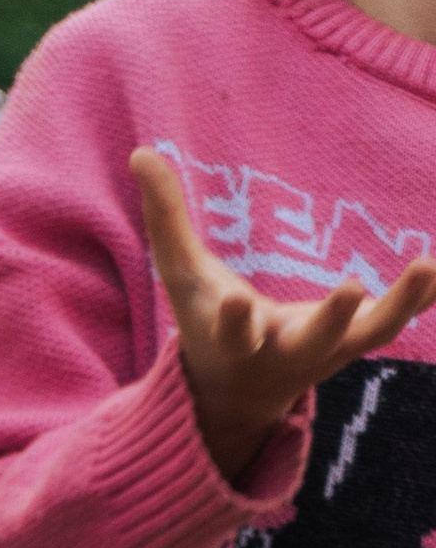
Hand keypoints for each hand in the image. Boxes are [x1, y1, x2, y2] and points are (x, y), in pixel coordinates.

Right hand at [133, 147, 435, 484]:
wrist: (242, 395)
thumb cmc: (207, 324)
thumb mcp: (183, 278)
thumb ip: (165, 219)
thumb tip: (140, 153)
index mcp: (238, 341)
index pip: (232, 334)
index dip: (232, 322)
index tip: (235, 303)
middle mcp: (288, 351)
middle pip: (314, 341)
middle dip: (333, 319)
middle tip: (353, 287)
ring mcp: (331, 350)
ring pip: (372, 334)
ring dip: (402, 304)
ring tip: (426, 265)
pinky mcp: (359, 339)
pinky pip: (401, 317)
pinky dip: (428, 297)